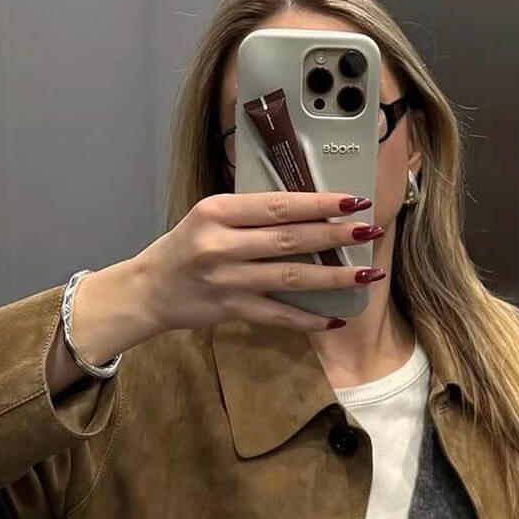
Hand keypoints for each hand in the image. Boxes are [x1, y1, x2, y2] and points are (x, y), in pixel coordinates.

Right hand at [130, 191, 382, 334]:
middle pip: (290, 239)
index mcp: (217, 212)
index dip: (319, 204)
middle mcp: (221, 244)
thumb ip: (251, 215)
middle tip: (370, 231)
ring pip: (291, 277)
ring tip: (366, 274)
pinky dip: (307, 318)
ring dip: (333, 277)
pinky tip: (334, 319)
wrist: (147, 290)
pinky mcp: (230, 310)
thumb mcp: (210, 218)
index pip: (278, 205)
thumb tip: (308, 211)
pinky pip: (277, 314)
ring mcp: (226, 280)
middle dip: (336, 235)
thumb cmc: (185, 249)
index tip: (353, 200)